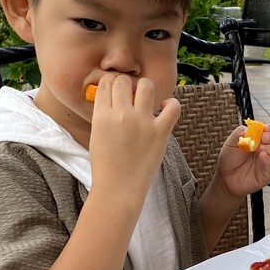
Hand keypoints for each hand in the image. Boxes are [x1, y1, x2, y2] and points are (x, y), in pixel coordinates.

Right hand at [87, 74, 180, 203]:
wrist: (118, 189)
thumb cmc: (106, 166)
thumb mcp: (96, 134)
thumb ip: (104, 115)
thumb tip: (113, 97)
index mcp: (101, 115)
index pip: (106, 82)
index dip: (112, 83)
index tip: (117, 92)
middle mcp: (121, 114)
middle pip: (124, 80)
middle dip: (127, 85)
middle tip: (131, 97)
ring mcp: (142, 122)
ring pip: (147, 85)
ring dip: (146, 90)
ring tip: (146, 101)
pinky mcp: (160, 132)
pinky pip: (173, 106)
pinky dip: (170, 104)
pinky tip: (163, 110)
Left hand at [215, 122, 269, 199]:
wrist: (225, 176)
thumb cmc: (230, 158)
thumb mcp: (232, 141)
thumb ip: (241, 132)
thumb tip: (253, 128)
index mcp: (262, 140)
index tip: (265, 129)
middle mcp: (268, 150)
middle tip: (263, 139)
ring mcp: (268, 162)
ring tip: (259, 149)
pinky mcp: (267, 174)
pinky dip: (269, 160)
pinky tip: (261, 156)